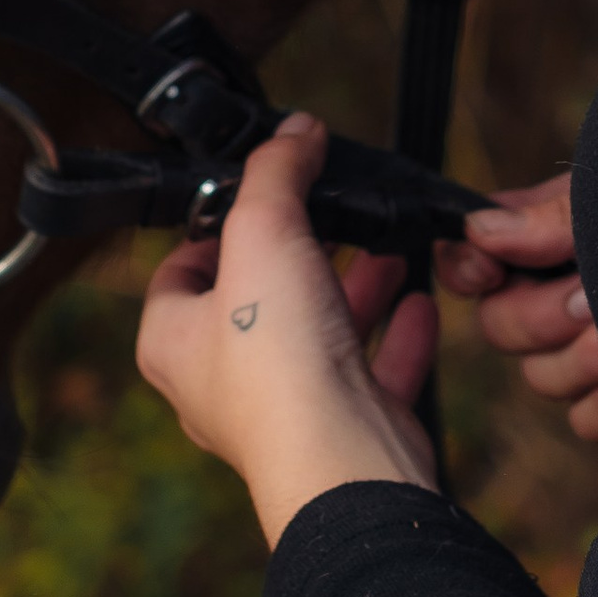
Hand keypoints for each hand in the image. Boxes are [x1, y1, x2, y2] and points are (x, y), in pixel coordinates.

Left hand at [136, 113, 438, 545]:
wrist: (345, 464)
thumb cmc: (280, 363)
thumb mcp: (264, 233)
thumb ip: (277, 174)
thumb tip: (295, 132)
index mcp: (176, 342)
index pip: (180, 269)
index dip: (214, 226)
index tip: (256, 193)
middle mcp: (222, 383)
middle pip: (257, 301)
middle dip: (300, 254)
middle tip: (329, 214)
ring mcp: (285, 411)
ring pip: (318, 337)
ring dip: (355, 291)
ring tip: (384, 247)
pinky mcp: (345, 429)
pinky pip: (373, 374)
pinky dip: (397, 337)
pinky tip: (421, 303)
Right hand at [435, 173, 597, 442]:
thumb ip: (547, 219)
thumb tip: (478, 232)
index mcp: (543, 240)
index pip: (471, 264)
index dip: (471, 270)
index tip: (491, 266)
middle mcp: (556, 295)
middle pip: (501, 329)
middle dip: (544, 313)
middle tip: (587, 296)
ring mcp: (588, 351)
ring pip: (545, 379)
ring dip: (587, 355)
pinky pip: (587, 419)